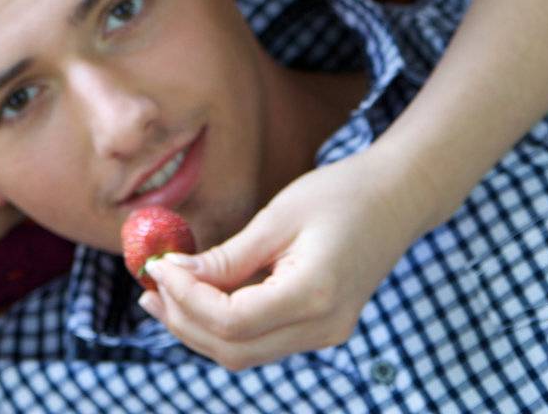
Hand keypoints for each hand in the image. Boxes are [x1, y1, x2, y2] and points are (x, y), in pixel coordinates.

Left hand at [139, 148, 421, 368]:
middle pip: (234, 350)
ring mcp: (325, 335)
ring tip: (163, 291)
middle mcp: (322, 328)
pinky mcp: (322, 329)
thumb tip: (176, 271)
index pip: (232, 322)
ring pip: (246, 353)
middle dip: (183, 321)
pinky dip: (225, 324)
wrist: (399, 198)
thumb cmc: (342, 193)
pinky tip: (202, 293)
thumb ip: (230, 254)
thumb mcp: (280, 215)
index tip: (158, 265)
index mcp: (315, 295)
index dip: (186, 298)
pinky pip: (263, 340)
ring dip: (198, 328)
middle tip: (148, 287)